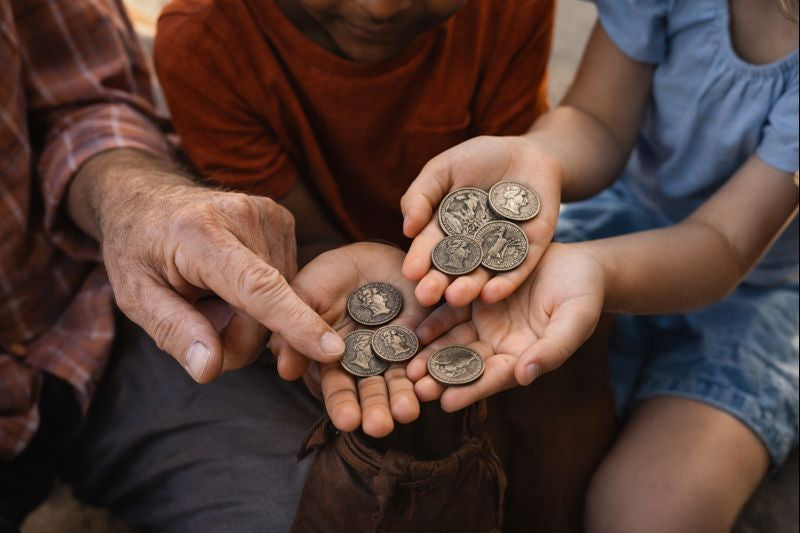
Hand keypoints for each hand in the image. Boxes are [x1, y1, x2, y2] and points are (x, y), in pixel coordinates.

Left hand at [71, 150, 343, 383]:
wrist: (148, 196)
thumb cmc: (136, 248)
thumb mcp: (135, 296)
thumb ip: (174, 332)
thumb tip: (211, 370)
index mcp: (201, 234)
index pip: (257, 286)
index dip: (293, 322)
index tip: (331, 349)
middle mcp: (243, 216)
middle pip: (267, 309)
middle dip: (238, 337)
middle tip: (201, 328)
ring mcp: (269, 214)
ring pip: (281, 300)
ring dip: (250, 317)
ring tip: (213, 296)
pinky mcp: (283, 219)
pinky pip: (285, 283)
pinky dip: (261, 297)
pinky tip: (233, 283)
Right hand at [270, 242, 430, 437]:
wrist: (365, 253)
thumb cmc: (327, 277)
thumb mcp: (304, 298)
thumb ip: (295, 331)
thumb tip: (286, 372)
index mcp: (336, 361)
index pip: (339, 389)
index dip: (343, 405)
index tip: (348, 422)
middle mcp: (369, 363)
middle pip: (373, 390)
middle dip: (376, 409)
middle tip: (381, 427)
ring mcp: (397, 349)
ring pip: (402, 377)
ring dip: (404, 396)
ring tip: (407, 412)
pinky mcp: (423, 331)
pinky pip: (429, 350)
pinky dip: (430, 364)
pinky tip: (431, 379)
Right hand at [401, 135, 561, 306]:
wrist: (529, 151)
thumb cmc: (480, 158)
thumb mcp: (443, 169)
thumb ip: (421, 194)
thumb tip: (407, 229)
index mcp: (446, 231)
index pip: (430, 248)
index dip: (420, 260)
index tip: (410, 272)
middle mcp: (471, 248)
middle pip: (454, 269)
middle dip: (439, 283)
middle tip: (426, 295)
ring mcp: (500, 252)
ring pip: (483, 275)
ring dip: (469, 288)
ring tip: (456, 297)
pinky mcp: (530, 251)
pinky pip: (518, 271)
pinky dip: (505, 283)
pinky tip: (491, 294)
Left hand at [406, 243, 603, 411]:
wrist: (578, 261)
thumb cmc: (584, 294)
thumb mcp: (576, 320)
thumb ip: (553, 349)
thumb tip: (525, 376)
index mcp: (522, 357)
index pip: (493, 378)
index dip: (471, 389)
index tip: (446, 402)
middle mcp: (498, 344)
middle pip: (465, 363)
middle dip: (439, 376)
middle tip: (414, 389)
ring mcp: (484, 320)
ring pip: (452, 340)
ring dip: (429, 352)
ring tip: (405, 365)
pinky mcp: (474, 295)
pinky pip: (449, 310)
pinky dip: (433, 319)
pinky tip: (415, 328)